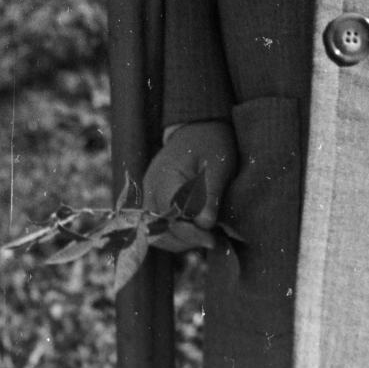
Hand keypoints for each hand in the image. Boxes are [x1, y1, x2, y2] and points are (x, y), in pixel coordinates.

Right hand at [142, 120, 238, 252]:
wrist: (199, 126)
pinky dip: (175, 233)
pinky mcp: (154, 197)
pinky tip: (197, 233)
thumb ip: (210, 193)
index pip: (169, 215)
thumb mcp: (219, 164)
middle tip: (211, 241)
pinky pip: (158, 224)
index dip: (189, 232)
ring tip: (206, 239)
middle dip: (184, 240)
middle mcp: (151, 187)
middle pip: (157, 229)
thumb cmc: (211, 142)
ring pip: (155, 231)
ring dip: (179, 240)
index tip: (211, 238)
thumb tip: (205, 224)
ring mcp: (149, 193)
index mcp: (165, 176)